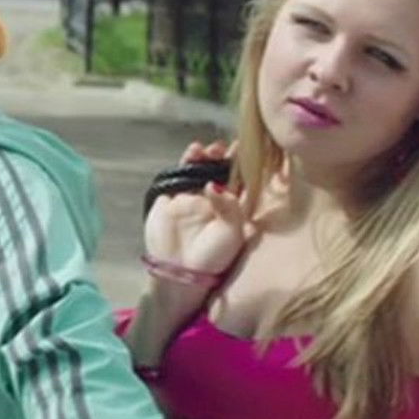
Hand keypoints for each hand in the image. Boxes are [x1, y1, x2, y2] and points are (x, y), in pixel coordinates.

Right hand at [144, 141, 247, 280]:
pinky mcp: (172, 196)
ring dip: (205, 156)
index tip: (246, 148)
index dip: (245, 164)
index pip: (242, 180)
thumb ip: (227, 205)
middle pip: (220, 170)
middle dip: (222, 157)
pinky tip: (192, 152)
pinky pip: (179, 174)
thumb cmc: (214, 256)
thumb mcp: (231, 231)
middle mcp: (214, 199)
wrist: (181, 271)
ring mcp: (192, 196)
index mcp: (234, 207)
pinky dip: (186, 161)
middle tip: (223, 148)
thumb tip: (212, 183)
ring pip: (200, 169)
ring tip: (207, 149)